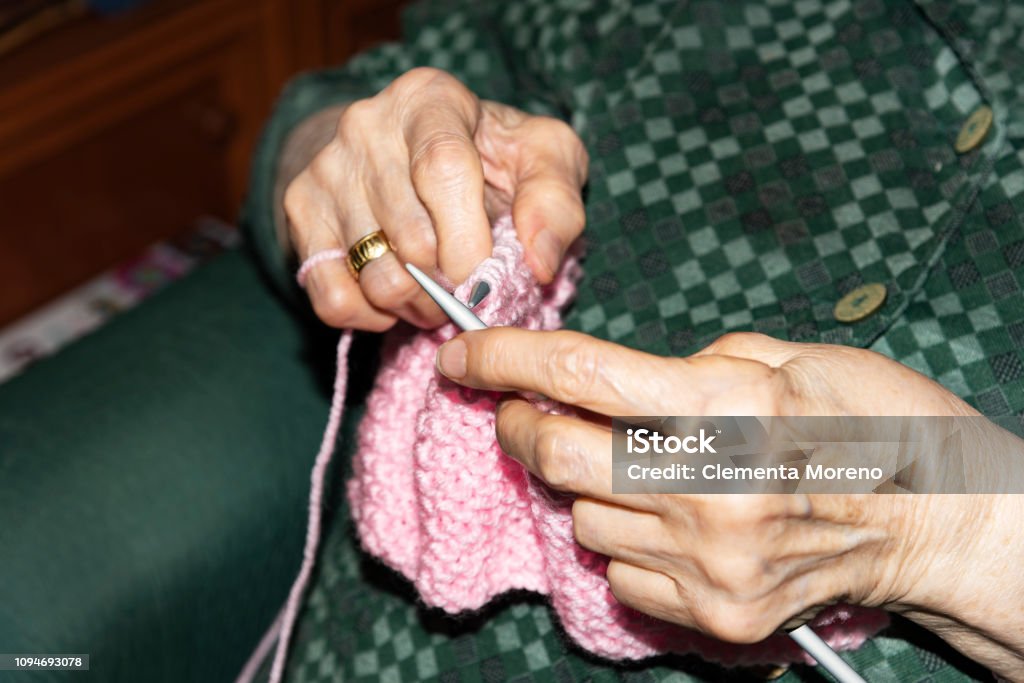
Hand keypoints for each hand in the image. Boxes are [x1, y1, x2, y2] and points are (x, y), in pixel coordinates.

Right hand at [283, 67, 587, 330]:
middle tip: (467, 294)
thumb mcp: (544, 161)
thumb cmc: (492, 160)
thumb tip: (540, 264)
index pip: (441, 170)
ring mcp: (327, 168)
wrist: (413, 155)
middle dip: (450, 288)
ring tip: (435, 296)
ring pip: (373, 274)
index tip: (486, 280)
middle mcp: (367, 125)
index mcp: (431, 99)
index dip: (468, 242)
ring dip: (415, 308)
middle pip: (410, 236)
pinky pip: (330, 295)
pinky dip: (368, 317)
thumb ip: (555, 206)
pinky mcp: (300, 210)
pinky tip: (393, 301)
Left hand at [435, 329, 1023, 675]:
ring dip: (586, 487)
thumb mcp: (790, 357)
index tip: (463, 353)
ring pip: (583, 517)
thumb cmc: (877, 421)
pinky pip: (621, 573)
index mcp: (728, 404)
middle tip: (528, 412)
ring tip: (640, 470)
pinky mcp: (716, 612)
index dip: (505, 358)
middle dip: (522, 427)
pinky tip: (671, 522)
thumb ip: (691, 366)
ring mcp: (711, 560)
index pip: (580, 375)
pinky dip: (626, 542)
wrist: (940, 519)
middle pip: (556, 455)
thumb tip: (609, 385)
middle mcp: (711, 487)